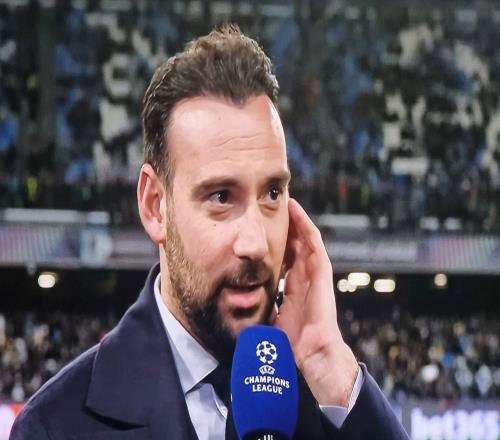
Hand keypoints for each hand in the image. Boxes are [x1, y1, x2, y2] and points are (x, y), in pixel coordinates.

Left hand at [273, 199, 357, 406]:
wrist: (311, 356)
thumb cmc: (290, 345)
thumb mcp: (267, 322)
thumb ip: (257, 312)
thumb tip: (234, 309)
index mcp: (292, 290)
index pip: (282, 261)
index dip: (273, 245)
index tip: (260, 231)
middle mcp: (303, 279)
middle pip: (293, 246)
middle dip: (284, 228)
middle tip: (270, 209)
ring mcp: (313, 274)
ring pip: (304, 239)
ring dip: (295, 220)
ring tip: (284, 202)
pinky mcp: (321, 272)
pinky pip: (313, 242)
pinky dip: (304, 225)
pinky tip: (295, 209)